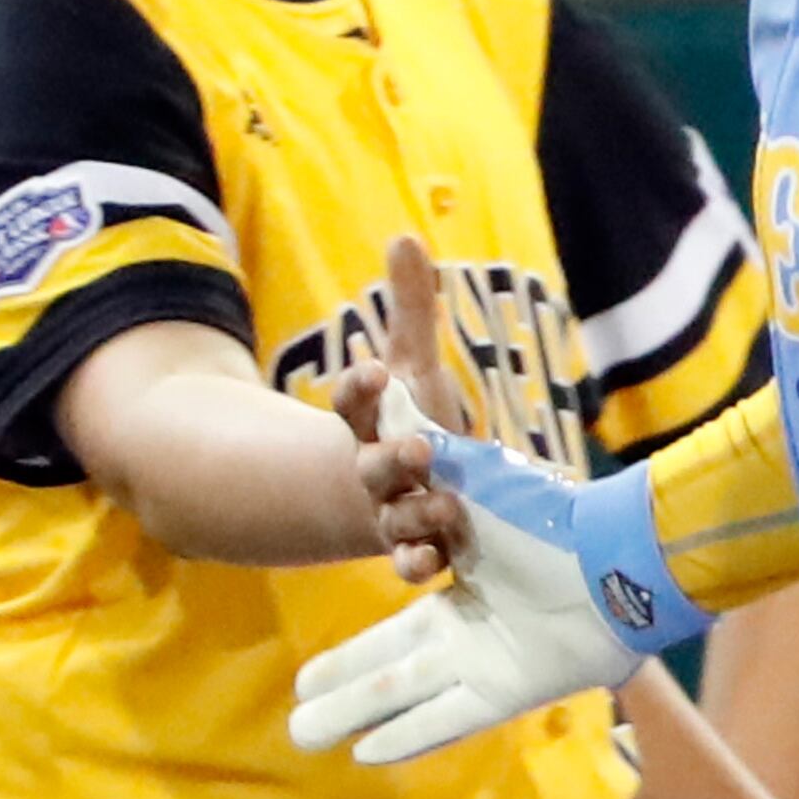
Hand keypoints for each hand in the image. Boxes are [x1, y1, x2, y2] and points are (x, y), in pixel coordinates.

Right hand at [335, 232, 475, 581]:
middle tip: (418, 448)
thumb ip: (410, 310)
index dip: (360, 388)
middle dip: (393, 457)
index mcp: (370, 422)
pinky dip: (418, 562)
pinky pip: (411, 560)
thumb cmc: (411, 420)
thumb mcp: (414, 367)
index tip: (374, 370)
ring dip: (416, 511)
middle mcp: (375, 467)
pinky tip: (432, 560)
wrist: (401, 490)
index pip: (353, 401)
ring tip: (445, 504)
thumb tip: (405, 236)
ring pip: (396, 514)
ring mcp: (394, 510)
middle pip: (374, 463)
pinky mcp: (418, 544)